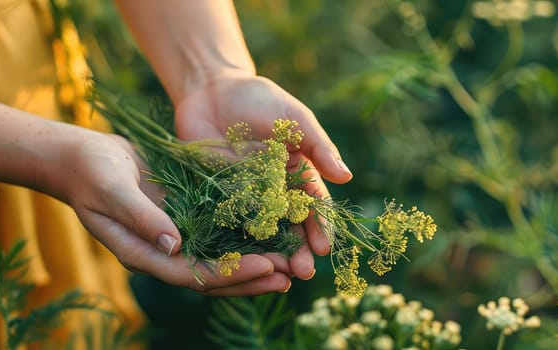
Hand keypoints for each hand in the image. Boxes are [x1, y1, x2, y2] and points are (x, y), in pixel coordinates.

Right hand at [49, 132, 291, 294]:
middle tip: (289, 276)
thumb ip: (140, 216)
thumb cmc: (90, 171)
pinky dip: (245, 235)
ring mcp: (175, 235)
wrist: (82, 156)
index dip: (230, 273)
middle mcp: (163, 251)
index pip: (193, 273)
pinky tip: (272, 230)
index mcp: (143, 253)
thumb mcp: (111, 190)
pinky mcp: (185, 214)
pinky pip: (219, 232)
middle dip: (251, 278)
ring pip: (220, 258)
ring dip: (253, 263)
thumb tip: (173, 244)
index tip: (265, 266)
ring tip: (289, 264)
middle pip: (213, 275)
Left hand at [173, 73, 352, 279]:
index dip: (321, 228)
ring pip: (262, 232)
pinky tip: (243, 259)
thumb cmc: (260, 99)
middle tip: (303, 272)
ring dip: (272, 254)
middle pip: (291, 227)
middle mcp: (275, 191)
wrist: (211, 90)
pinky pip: (229, 223)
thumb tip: (346, 175)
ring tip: (279, 274)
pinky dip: (237, 242)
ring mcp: (246, 196)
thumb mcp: (294, 119)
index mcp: (299, 174)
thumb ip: (318, 147)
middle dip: (299, 250)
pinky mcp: (216, 197)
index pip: (315, 207)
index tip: (325, 248)